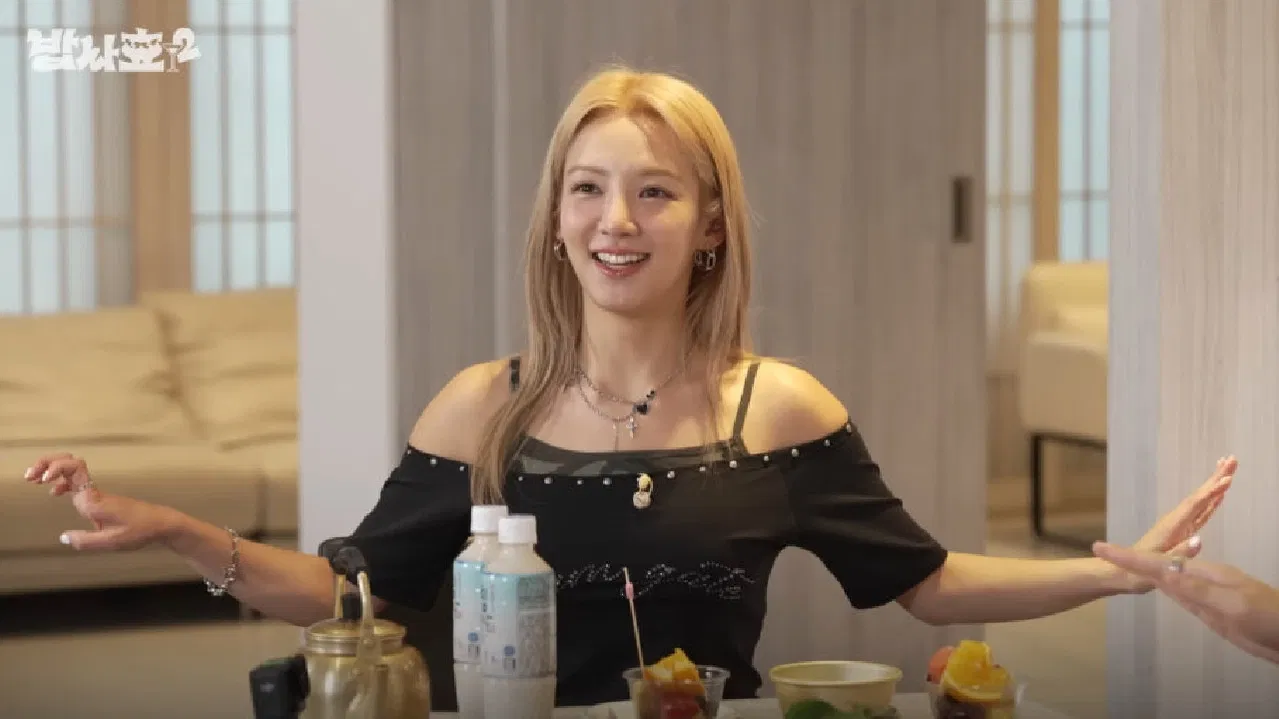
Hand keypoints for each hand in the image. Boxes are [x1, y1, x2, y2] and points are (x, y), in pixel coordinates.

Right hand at [24, 452, 177, 550]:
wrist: (161, 523)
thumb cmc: (140, 531)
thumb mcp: (112, 542)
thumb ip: (86, 541)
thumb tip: (63, 537)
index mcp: (94, 500)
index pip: (74, 469)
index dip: (56, 468)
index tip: (44, 480)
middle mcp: (93, 492)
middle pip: (68, 463)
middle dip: (47, 464)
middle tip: (31, 475)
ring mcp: (96, 493)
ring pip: (71, 471)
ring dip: (51, 470)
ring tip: (33, 479)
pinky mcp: (98, 499)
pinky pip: (76, 483)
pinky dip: (62, 482)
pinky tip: (54, 491)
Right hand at [1093, 542, 1278, 663]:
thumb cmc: (1269, 618)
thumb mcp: (1232, 603)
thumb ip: (1196, 589)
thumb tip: (1161, 573)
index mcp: (1207, 574)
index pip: (1160, 563)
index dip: (1129, 557)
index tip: (1101, 548)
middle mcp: (1204, 581)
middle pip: (1159, 567)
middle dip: (1131, 558)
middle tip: (1103, 551)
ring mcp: (1208, 597)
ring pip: (1169, 580)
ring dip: (1145, 569)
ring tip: (1122, 561)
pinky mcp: (1213, 613)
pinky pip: (1182, 596)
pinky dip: (1165, 588)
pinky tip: (1159, 585)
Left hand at [1105, 456, 1236, 592]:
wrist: (1121, 572)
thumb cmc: (1138, 573)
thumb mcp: (1158, 566)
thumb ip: (1180, 553)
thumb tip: (1200, 540)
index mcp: (1172, 527)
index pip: (1194, 505)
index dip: (1211, 492)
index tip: (1228, 478)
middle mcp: (1175, 521)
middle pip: (1199, 496)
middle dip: (1215, 478)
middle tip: (1232, 459)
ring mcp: (1178, 525)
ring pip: (1201, 501)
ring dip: (1215, 485)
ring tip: (1229, 468)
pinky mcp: (1181, 532)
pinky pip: (1200, 512)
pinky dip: (1211, 502)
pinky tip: (1219, 495)